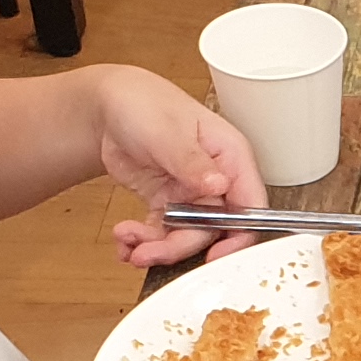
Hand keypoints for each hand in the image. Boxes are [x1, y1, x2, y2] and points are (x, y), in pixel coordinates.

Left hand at [92, 70, 265, 267]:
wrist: (110, 106)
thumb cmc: (145, 103)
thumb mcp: (168, 132)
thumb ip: (193, 162)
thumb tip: (219, 187)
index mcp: (230, 157)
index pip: (250, 206)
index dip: (238, 236)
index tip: (215, 256)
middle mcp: (216, 180)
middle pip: (213, 230)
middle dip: (179, 246)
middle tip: (147, 252)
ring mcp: (191, 194)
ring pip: (185, 237)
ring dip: (156, 247)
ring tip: (128, 242)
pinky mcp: (167, 203)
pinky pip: (162, 233)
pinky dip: (142, 242)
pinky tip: (124, 240)